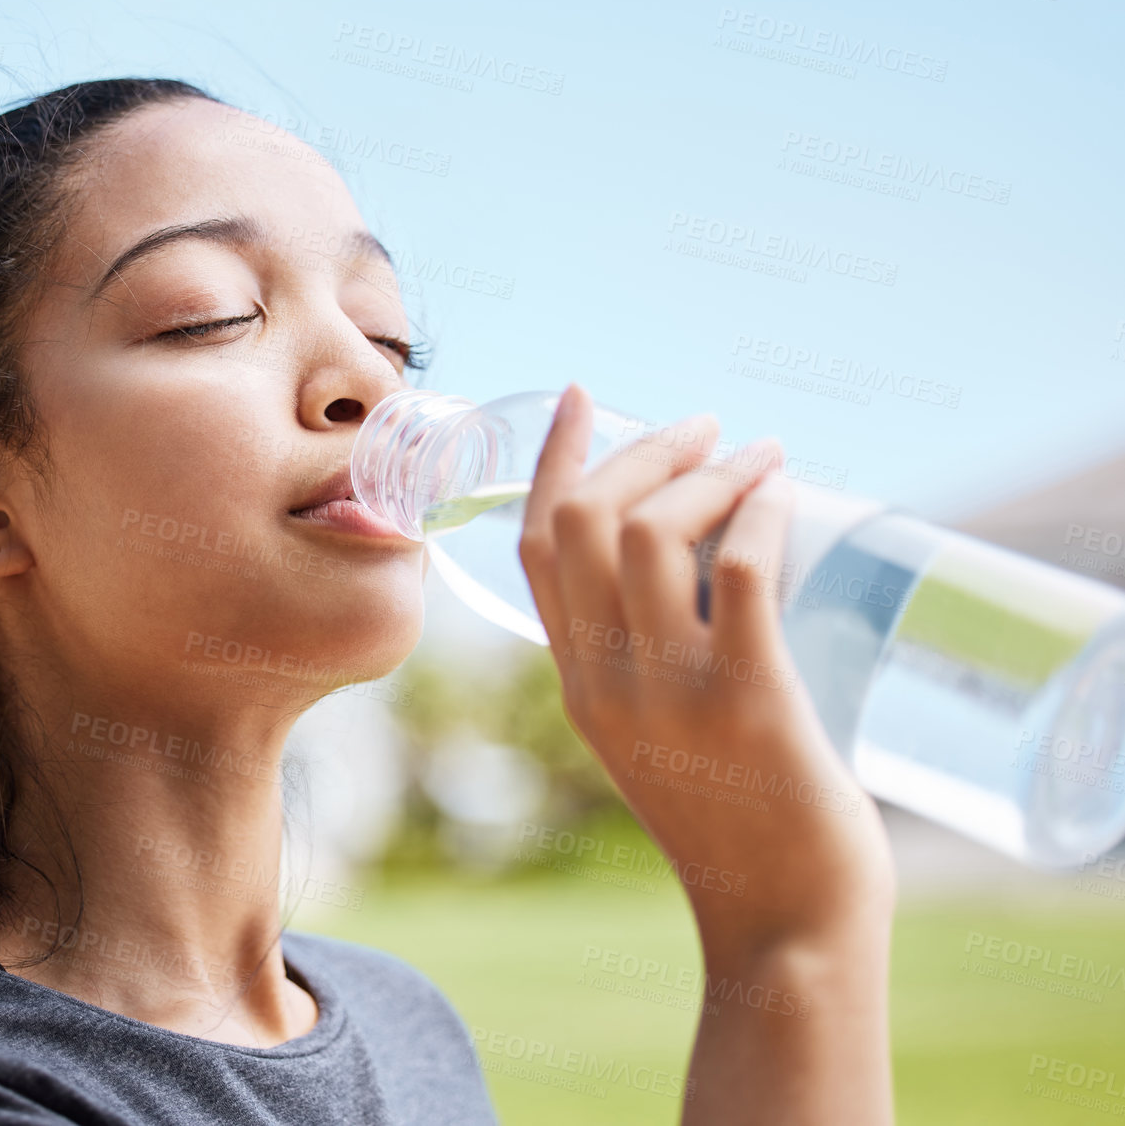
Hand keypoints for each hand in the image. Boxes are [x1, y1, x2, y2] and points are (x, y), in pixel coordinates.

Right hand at [518, 384, 895, 1123]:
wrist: (781, 919)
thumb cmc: (739, 821)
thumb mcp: (656, 732)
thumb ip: (648, 656)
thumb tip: (697, 554)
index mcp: (577, 684)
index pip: (534, 546)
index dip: (550, 460)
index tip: (581, 397)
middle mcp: (605, 682)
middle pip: (581, 522)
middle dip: (641, 449)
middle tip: (703, 427)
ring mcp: (671, 693)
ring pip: (649, 534)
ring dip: (706, 473)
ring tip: (758, 456)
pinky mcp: (749, 701)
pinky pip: (736, 572)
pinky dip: (756, 512)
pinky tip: (780, 493)